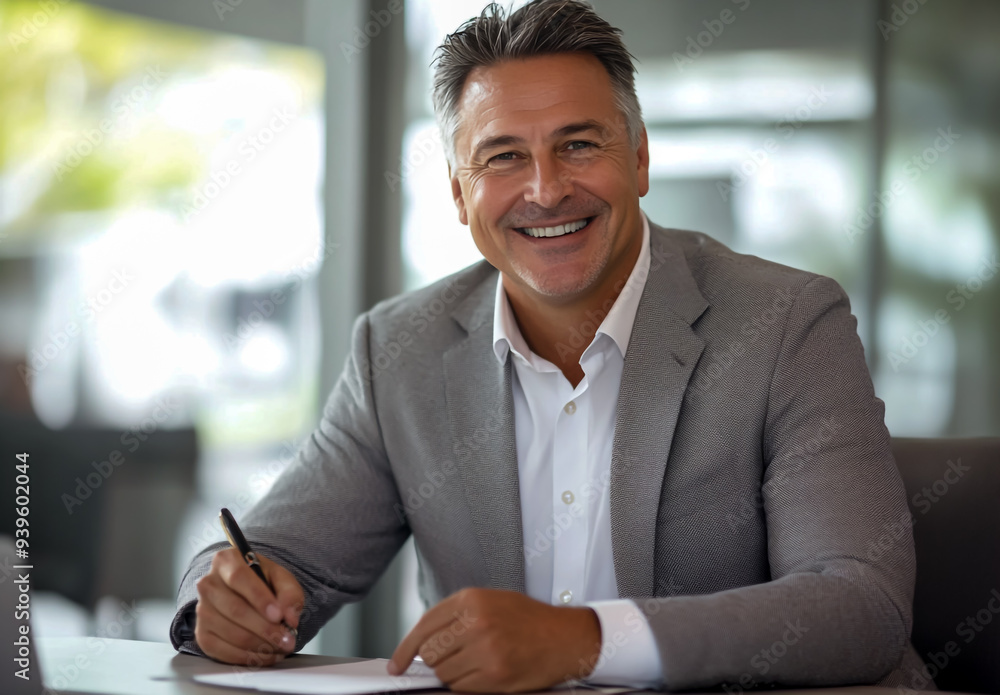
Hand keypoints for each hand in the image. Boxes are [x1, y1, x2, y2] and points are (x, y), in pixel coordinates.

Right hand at [194, 548, 303, 665]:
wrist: (245, 593)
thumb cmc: (262, 582)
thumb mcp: (281, 578)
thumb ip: (290, 593)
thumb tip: (290, 617)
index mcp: (226, 561)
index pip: (239, 578)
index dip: (259, 598)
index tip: (279, 615)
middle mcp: (208, 584)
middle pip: (235, 609)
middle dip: (265, 629)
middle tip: (288, 639)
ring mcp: (202, 610)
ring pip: (230, 633)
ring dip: (260, 646)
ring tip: (281, 647)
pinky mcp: (202, 634)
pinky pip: (223, 651)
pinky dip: (248, 657)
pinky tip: (266, 655)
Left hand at [388, 588, 601, 691]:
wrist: (565, 637)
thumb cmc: (529, 619)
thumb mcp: (491, 600)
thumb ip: (457, 615)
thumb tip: (422, 641)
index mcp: (471, 599)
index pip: (424, 626)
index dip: (405, 648)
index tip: (397, 663)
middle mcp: (476, 622)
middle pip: (429, 652)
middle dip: (435, 660)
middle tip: (454, 658)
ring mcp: (485, 649)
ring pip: (443, 673)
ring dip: (453, 673)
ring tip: (476, 662)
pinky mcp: (495, 674)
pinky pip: (460, 687)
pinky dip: (466, 685)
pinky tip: (483, 673)